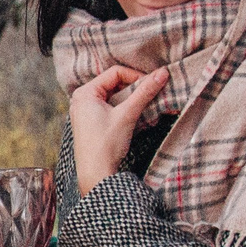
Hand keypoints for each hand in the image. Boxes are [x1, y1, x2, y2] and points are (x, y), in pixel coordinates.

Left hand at [69, 62, 170, 195]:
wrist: (96, 174)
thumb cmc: (106, 144)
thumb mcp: (127, 114)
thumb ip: (145, 92)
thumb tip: (163, 73)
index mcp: (85, 93)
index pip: (115, 73)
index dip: (136, 76)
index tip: (153, 85)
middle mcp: (82, 99)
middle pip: (115, 84)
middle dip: (135, 89)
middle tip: (153, 96)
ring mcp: (85, 111)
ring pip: (115, 97)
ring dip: (133, 100)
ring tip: (148, 107)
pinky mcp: (92, 123)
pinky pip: (111, 108)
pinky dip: (126, 110)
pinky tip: (138, 117)